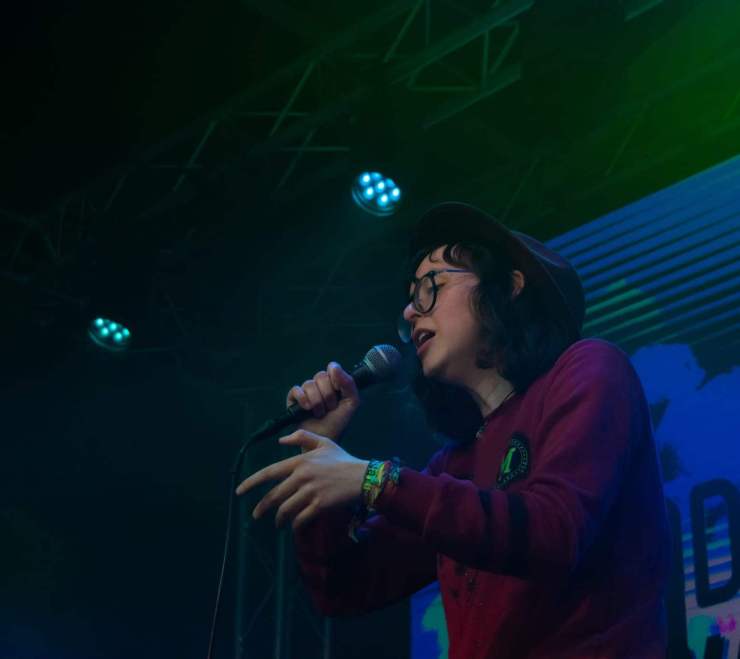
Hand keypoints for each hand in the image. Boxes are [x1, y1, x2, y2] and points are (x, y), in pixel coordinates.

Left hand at [235, 429, 368, 529]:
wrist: (363, 478)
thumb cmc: (343, 460)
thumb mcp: (324, 443)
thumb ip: (302, 437)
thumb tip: (281, 440)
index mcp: (300, 462)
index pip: (269, 472)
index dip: (251, 482)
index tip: (239, 491)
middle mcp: (302, 477)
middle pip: (274, 496)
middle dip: (262, 508)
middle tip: (256, 515)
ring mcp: (310, 492)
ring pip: (286, 509)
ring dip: (279, 519)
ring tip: (278, 523)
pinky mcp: (320, 505)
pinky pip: (300, 519)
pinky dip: (295, 525)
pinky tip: (294, 527)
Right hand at [287, 362, 359, 441]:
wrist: (325, 437)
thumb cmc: (338, 421)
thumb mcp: (351, 401)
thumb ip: (348, 383)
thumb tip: (334, 367)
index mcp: (333, 382)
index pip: (332, 368)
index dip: (336, 379)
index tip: (339, 391)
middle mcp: (319, 384)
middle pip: (321, 376)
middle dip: (328, 395)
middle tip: (330, 407)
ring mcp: (306, 390)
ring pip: (309, 384)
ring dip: (317, 402)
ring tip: (320, 413)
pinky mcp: (293, 398)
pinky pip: (296, 390)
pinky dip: (303, 399)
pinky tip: (307, 409)